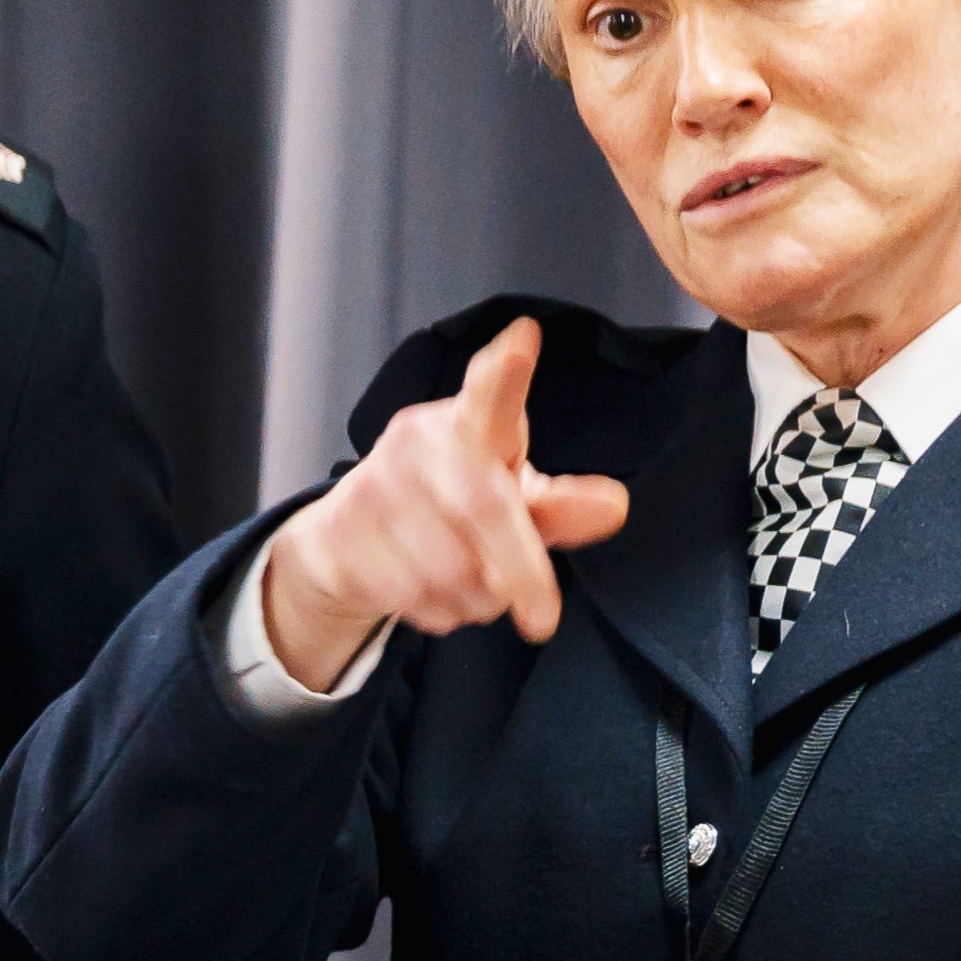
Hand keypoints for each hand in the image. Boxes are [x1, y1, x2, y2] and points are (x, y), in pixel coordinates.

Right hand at [261, 317, 630, 690]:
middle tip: (542, 617)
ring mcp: (376, 484)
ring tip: (479, 589)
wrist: (347, 539)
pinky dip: (440, 613)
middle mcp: (419, 442)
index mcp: (469, 424)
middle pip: (482, 508)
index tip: (523, 342)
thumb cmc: (448, 507)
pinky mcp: (345, 531)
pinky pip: (412, 594)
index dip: (505, 373)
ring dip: (479, 599)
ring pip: (449, 566)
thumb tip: (615, 507)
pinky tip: (438, 597)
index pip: (489, 394)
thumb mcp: (511, 501)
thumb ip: (561, 506)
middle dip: (520, 571)